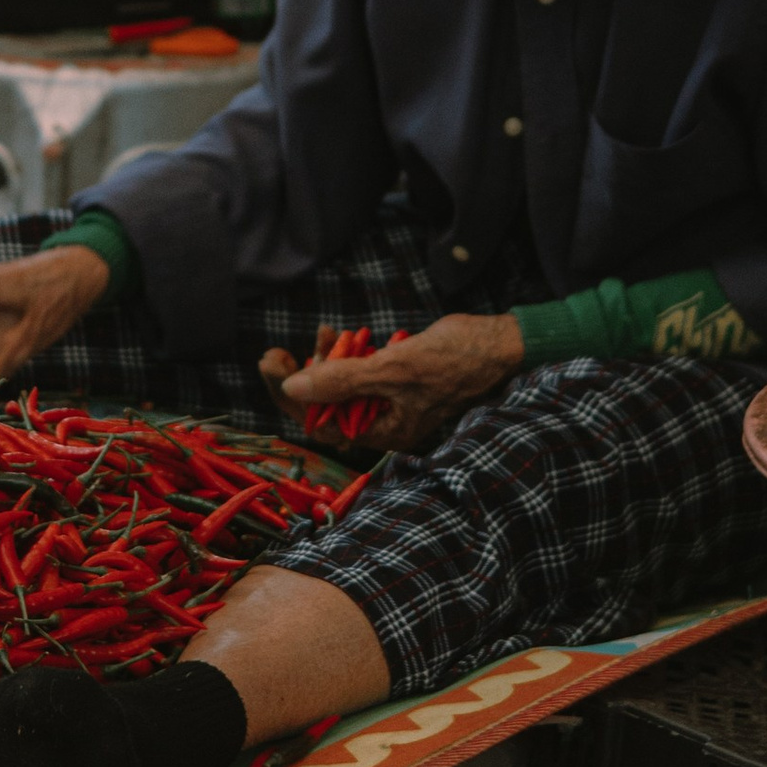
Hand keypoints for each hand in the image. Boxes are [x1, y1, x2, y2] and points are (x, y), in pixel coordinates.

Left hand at [261, 311, 524, 459]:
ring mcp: (387, 400)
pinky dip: (342, 352)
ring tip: (321, 334)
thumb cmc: (453, 359)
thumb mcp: (393, 369)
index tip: (271, 366)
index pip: (320, 424)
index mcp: (383, 433)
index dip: (290, 397)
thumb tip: (292, 390)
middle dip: (299, 378)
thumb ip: (342, 380)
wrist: (495, 342)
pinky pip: (355, 370)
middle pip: (323, 406)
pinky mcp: (392, 378)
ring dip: (322, 359)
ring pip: (338, 385)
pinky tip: (333, 333)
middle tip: (273, 354)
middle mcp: (382, 422)